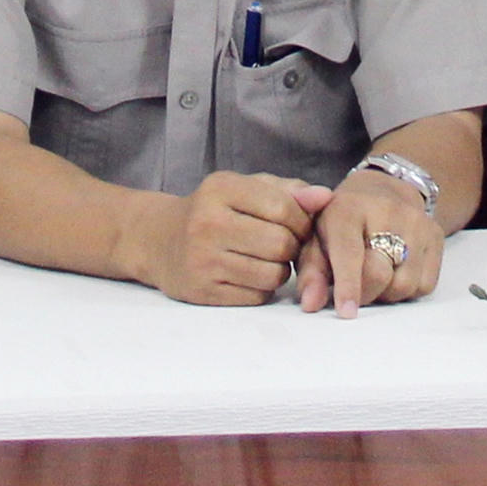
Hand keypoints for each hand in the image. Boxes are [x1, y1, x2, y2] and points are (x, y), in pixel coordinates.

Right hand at [142, 172, 320, 305]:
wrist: (160, 240)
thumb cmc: (215, 210)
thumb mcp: (246, 188)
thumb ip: (289, 191)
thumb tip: (326, 198)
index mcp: (221, 189)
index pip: (283, 208)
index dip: (302, 221)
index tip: (298, 225)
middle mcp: (207, 223)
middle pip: (281, 244)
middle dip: (292, 247)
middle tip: (285, 245)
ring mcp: (202, 260)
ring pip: (273, 274)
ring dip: (280, 270)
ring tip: (267, 260)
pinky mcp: (202, 291)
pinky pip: (256, 297)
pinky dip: (262, 288)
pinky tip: (249, 275)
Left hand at [299, 169, 443, 316]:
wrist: (385, 189)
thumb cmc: (344, 220)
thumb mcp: (317, 237)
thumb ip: (312, 272)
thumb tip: (310, 304)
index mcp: (348, 210)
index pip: (349, 254)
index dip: (347, 286)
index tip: (346, 312)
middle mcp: (386, 211)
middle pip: (378, 274)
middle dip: (364, 293)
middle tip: (355, 290)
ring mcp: (416, 222)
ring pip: (403, 285)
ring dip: (386, 294)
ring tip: (376, 277)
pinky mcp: (435, 235)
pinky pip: (424, 285)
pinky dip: (407, 289)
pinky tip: (396, 272)